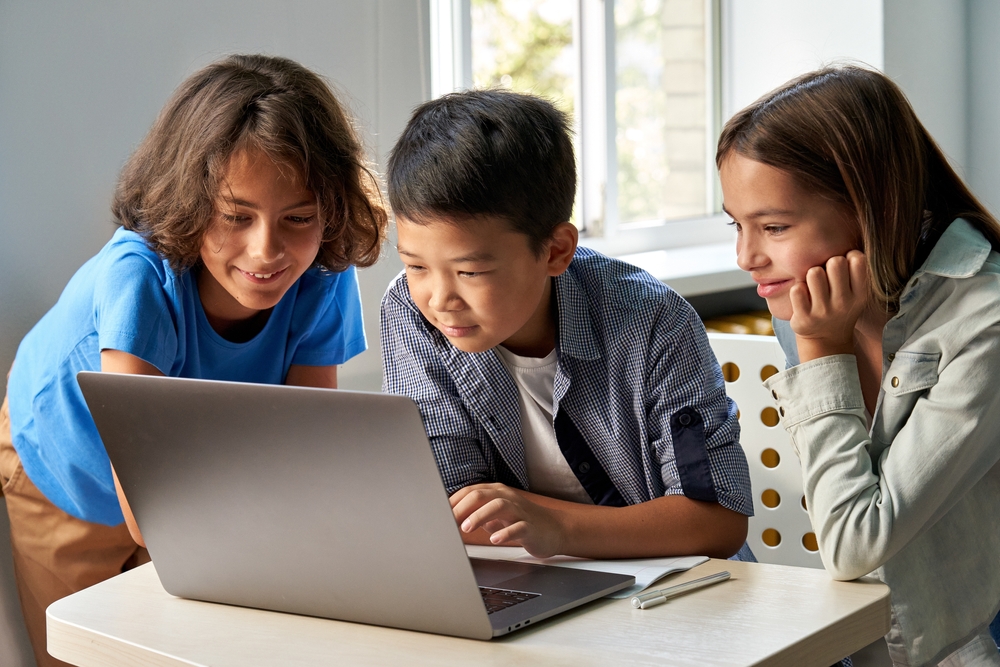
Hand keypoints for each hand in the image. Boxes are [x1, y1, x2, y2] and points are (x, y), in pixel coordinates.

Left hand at [450, 483, 566, 557]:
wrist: (554, 530)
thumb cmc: (521, 522)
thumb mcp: (495, 517)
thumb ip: (475, 515)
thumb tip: (451, 520)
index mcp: (496, 493)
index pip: (470, 491)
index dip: (453, 502)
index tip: (440, 515)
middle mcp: (507, 498)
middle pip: (481, 495)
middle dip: (462, 508)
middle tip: (449, 522)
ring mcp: (520, 511)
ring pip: (499, 506)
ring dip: (480, 516)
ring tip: (467, 528)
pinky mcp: (531, 527)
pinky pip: (518, 527)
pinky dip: (505, 533)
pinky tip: (495, 539)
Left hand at [789, 250, 868, 361]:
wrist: (826, 340)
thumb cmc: (838, 307)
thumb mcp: (855, 292)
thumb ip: (853, 270)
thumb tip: (845, 233)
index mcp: (860, 293)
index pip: (857, 259)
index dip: (847, 256)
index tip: (843, 267)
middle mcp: (844, 303)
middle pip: (835, 262)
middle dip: (827, 263)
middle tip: (826, 276)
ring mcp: (824, 311)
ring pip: (814, 272)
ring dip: (810, 275)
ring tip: (813, 286)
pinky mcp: (804, 318)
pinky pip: (796, 289)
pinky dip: (797, 289)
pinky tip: (802, 297)